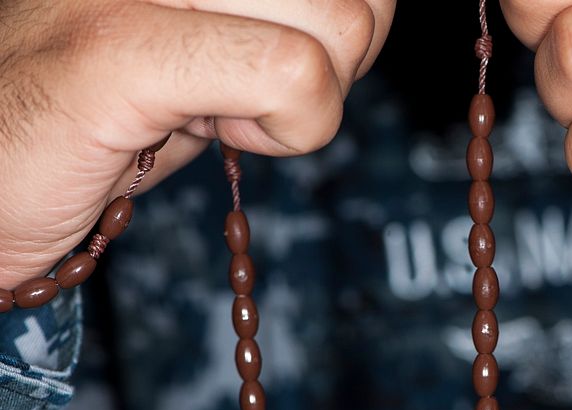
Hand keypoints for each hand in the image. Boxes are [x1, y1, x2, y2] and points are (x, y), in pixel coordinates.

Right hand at [0, 0, 393, 288]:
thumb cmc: (99, 114)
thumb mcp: (209, 43)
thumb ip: (280, 14)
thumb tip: (372, 14)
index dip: (357, 21)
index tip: (287, 56)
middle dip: (338, 66)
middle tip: (250, 93)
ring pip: (342, 25)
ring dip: (305, 101)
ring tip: (215, 109)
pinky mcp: (118, 49)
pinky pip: (291, 73)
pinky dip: (285, 130)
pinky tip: (210, 133)